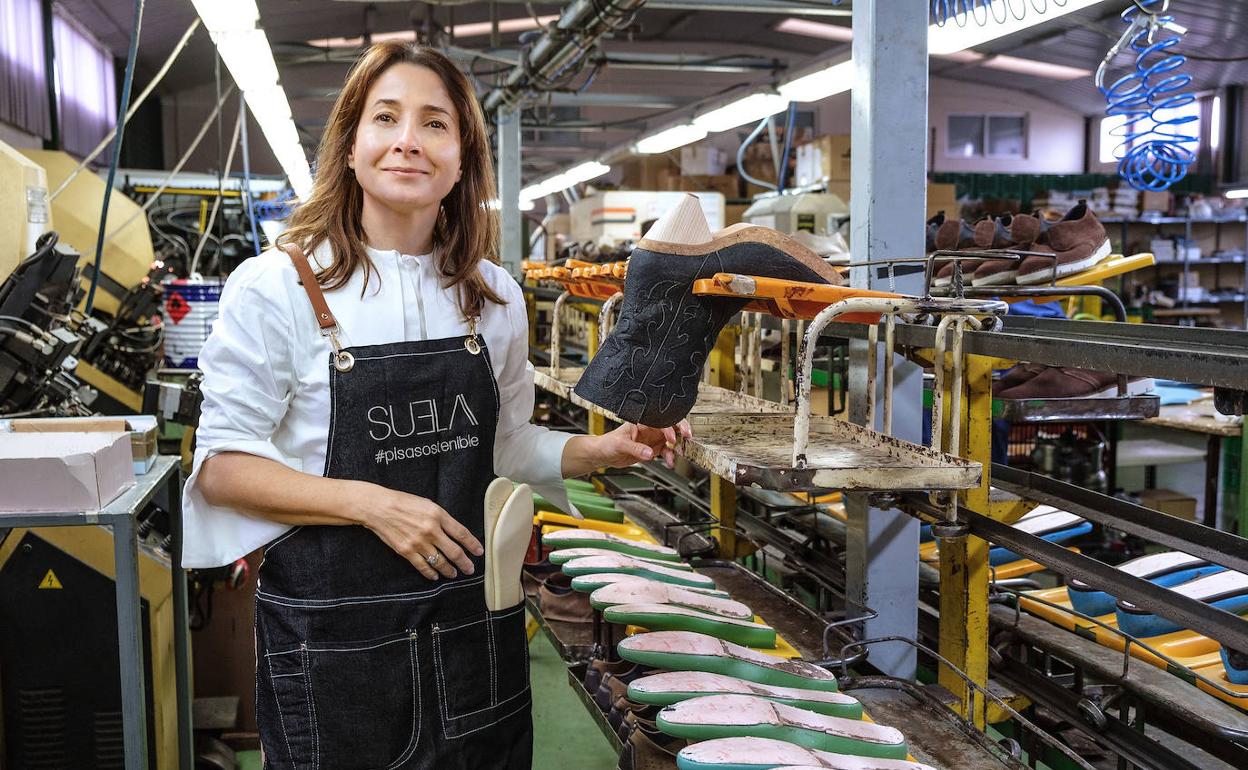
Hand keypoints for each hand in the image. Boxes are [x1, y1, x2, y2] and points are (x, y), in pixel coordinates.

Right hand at [359, 485, 483, 579]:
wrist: (379, 507)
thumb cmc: (403, 503)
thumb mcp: (428, 504)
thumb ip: (442, 518)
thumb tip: (455, 533)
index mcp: (438, 515)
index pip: (462, 533)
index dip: (473, 544)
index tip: (479, 552)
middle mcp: (431, 530)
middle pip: (454, 551)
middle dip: (465, 563)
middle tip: (470, 569)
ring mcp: (419, 542)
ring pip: (440, 562)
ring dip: (449, 570)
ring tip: (454, 574)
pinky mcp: (406, 551)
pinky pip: (423, 566)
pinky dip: (431, 573)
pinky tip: (435, 576)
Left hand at [596, 419, 692, 468]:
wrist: (604, 455)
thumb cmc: (608, 443)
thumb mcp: (620, 444)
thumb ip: (636, 449)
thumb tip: (649, 453)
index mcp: (643, 422)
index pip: (661, 420)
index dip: (669, 427)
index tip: (672, 439)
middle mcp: (650, 429)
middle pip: (671, 426)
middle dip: (681, 431)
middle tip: (687, 439)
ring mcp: (653, 439)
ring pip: (672, 440)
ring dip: (678, 446)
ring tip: (679, 454)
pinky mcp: (653, 449)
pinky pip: (666, 452)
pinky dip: (670, 457)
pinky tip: (670, 463)